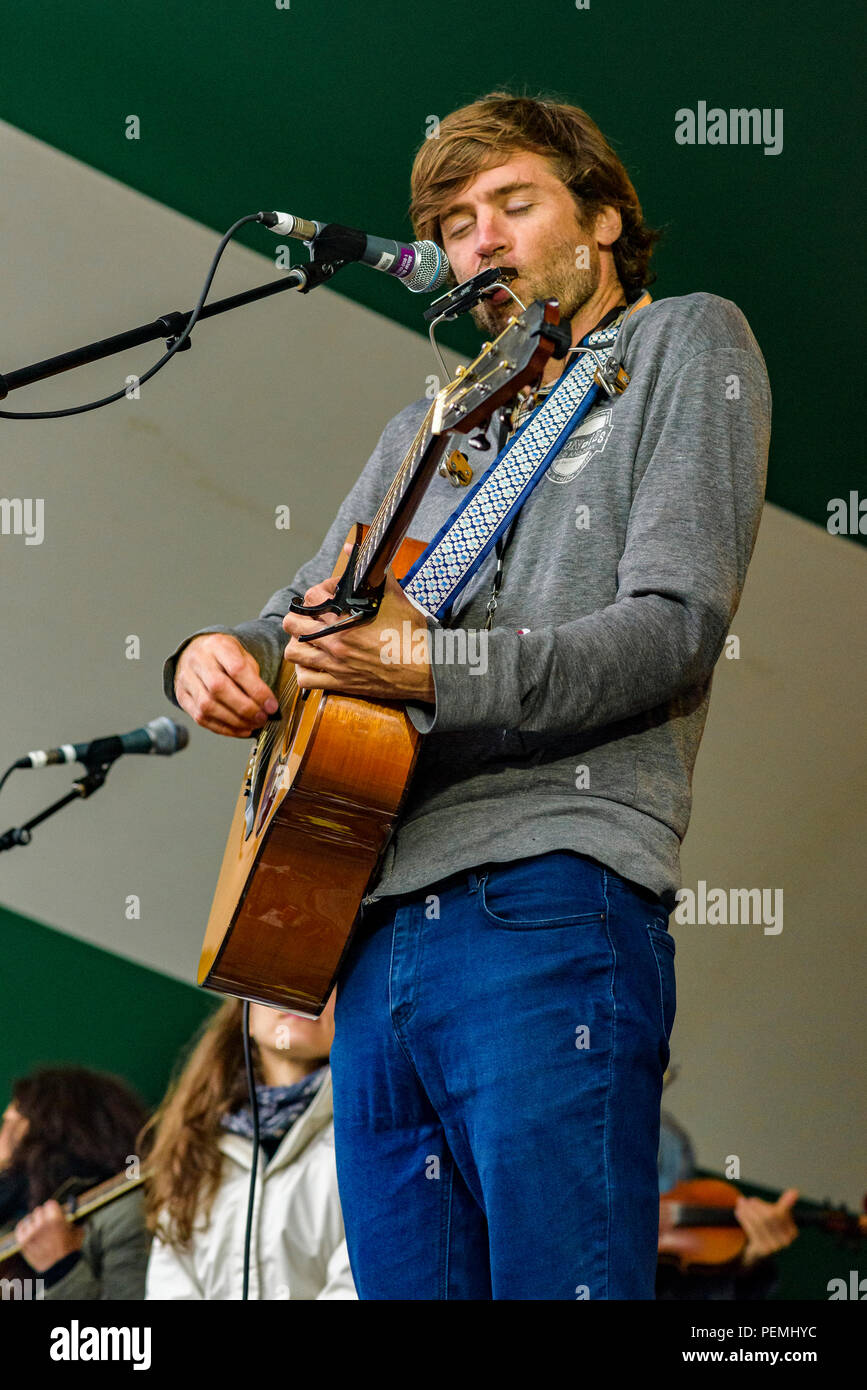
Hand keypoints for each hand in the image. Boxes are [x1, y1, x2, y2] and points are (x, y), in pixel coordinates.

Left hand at [16, 1200, 84, 1272]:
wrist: (61, 1270)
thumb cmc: (71, 1251)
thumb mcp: (78, 1232)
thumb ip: (73, 1221)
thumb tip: (72, 1213)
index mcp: (56, 1219)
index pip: (50, 1203)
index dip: (53, 1208)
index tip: (54, 1212)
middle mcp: (42, 1225)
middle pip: (39, 1211)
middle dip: (44, 1215)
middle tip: (47, 1221)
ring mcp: (31, 1234)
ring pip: (29, 1219)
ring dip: (34, 1223)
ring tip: (39, 1230)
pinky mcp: (23, 1243)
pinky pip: (20, 1229)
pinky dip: (24, 1228)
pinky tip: (29, 1230)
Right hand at [175, 633, 278, 736]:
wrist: (196, 653)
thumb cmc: (225, 657)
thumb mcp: (243, 655)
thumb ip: (254, 677)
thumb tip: (267, 705)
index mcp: (217, 645)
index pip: (237, 669)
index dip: (257, 690)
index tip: (272, 706)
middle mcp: (198, 660)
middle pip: (219, 688)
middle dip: (245, 708)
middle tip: (263, 718)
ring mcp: (186, 679)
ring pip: (207, 706)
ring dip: (234, 721)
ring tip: (253, 725)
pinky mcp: (182, 697)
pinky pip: (201, 718)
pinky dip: (224, 728)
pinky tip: (240, 729)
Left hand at [282, 551, 434, 702]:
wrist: (424, 669)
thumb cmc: (411, 634)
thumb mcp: (396, 597)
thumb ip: (375, 573)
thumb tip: (354, 547)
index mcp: (345, 619)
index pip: (311, 597)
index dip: (319, 591)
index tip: (331, 594)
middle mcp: (334, 642)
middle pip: (292, 624)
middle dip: (300, 616)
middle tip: (313, 616)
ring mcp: (335, 664)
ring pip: (293, 653)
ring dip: (297, 643)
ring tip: (309, 639)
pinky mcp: (340, 684)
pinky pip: (306, 680)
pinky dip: (305, 671)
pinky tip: (314, 663)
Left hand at [735, 1188, 799, 1266]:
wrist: (759, 1250)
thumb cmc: (769, 1227)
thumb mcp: (778, 1215)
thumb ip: (786, 1204)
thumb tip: (795, 1191)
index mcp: (792, 1231)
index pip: (778, 1213)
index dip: (763, 1205)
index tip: (752, 1200)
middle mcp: (786, 1241)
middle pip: (768, 1218)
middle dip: (755, 1207)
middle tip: (744, 1201)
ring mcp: (775, 1247)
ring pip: (759, 1224)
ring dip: (747, 1211)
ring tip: (740, 1204)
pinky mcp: (763, 1251)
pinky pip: (752, 1232)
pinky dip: (744, 1220)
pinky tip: (738, 1213)